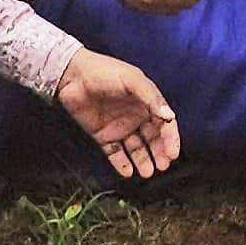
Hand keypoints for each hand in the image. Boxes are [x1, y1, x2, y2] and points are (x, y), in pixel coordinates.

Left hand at [54, 51, 182, 180]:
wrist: (72, 76)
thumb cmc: (104, 72)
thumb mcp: (132, 80)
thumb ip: (151, 97)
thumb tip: (169, 116)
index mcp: (146, 102)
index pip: (164, 124)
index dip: (170, 138)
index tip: (173, 153)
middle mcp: (135, 116)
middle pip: (152, 139)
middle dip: (159, 153)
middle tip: (163, 166)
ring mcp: (119, 127)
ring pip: (136, 149)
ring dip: (143, 161)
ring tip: (147, 172)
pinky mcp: (103, 136)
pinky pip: (115, 153)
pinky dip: (122, 164)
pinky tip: (128, 172)